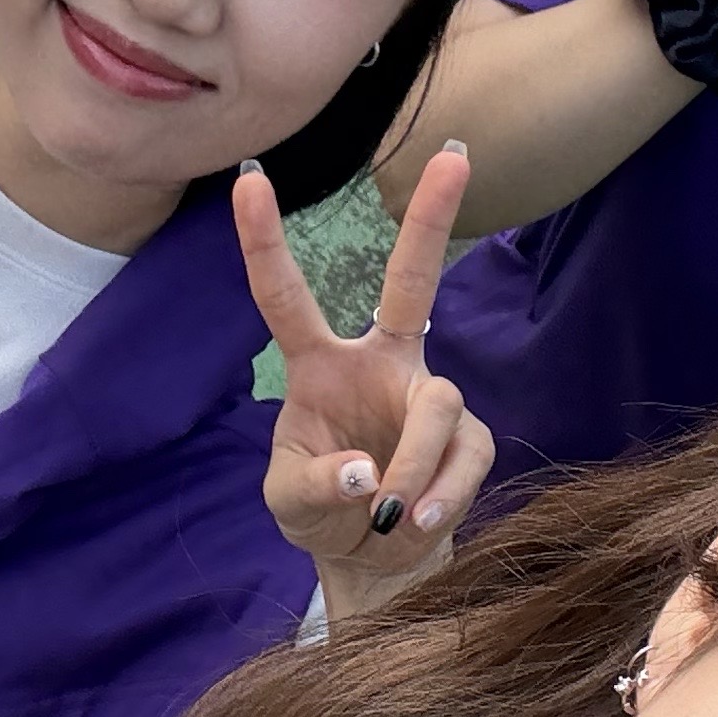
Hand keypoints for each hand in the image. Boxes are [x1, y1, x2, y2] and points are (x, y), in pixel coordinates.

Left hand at [240, 145, 494, 629]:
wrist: (374, 561)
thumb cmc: (320, 512)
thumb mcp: (289, 504)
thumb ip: (314, 486)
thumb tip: (366, 474)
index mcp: (321, 367)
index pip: (286, 297)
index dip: (265, 241)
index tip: (249, 179)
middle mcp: (381, 365)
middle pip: (412, 284)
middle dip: (432, 220)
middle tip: (454, 155)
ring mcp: (429, 398)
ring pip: (438, 404)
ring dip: (415, 464)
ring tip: (388, 515)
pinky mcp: (468, 440)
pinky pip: (466, 454)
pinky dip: (441, 494)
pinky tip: (419, 522)